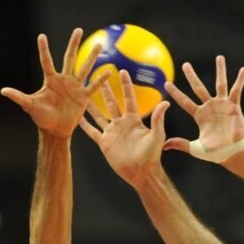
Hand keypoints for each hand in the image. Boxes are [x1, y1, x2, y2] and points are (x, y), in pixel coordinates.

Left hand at [1, 29, 109, 137]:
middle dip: (74, 43)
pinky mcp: (83, 97)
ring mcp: (75, 87)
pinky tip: (109, 71)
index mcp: (50, 80)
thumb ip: (18, 96)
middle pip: (70, 57)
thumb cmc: (41, 117)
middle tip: (79, 30)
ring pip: (84, 68)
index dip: (44, 49)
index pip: (47, 60)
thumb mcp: (29, 105)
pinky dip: (100, 80)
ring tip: (99, 45)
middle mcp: (64, 80)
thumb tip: (2, 91)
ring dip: (92, 57)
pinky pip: (93, 86)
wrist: (55, 130)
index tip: (41, 36)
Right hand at [78, 69, 170, 187]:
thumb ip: (158, 119)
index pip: (128, 98)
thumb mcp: (156, 135)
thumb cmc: (151, 155)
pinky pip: (92, 131)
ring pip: (99, 115)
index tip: (122, 71)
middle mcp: (121, 123)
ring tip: (84, 94)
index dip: (125, 85)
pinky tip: (77, 118)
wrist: (141, 172)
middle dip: (106, 90)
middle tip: (99, 77)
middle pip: (111, 103)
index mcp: (133, 120)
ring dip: (91, 105)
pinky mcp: (104, 143)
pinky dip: (84, 125)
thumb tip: (166, 103)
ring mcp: (111, 132)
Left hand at [161, 56, 243, 155]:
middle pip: (198, 87)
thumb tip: (163, 146)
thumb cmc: (216, 153)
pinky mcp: (234, 106)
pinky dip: (240, 80)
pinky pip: (237, 91)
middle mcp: (209, 107)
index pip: (184, 101)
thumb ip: (181, 144)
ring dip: (220, 70)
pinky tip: (243, 70)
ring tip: (219, 57)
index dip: (175, 93)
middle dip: (191, 76)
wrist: (233, 153)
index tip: (166, 83)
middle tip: (185, 64)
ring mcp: (222, 105)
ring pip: (220, 84)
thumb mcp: (195, 148)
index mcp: (199, 116)